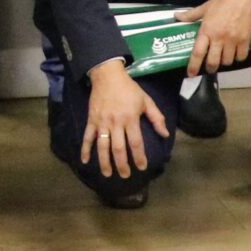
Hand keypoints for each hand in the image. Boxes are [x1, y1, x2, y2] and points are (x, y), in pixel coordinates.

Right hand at [79, 62, 165, 177]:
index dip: (139, 156)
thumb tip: (165, 134)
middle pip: (118, 148)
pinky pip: (87, 136)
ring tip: (107, 174)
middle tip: (125, 175)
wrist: (107, 75)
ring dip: (104, 161)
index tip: (142, 167)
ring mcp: (102, 122)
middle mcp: (116, 123)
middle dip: (122, 164)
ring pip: (102, 146)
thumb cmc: (129, 89)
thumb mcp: (146, 100)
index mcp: (130, 118)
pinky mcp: (91, 120)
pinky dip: (85, 149)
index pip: (136, 142)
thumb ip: (156, 118)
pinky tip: (85, 161)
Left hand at [173, 0, 250, 75]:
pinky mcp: (245, 39)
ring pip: (228, 61)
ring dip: (225, 61)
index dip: (194, 65)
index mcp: (207, 30)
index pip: (198, 52)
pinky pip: (241, 56)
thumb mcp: (205, 7)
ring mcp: (233, 40)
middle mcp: (219, 37)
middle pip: (213, 61)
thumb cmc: (223, 0)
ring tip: (224, 57)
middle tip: (210, 67)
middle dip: (211, 68)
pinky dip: (238, 57)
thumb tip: (177, 17)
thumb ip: (191, 15)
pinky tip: (236, 53)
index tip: (191, 74)